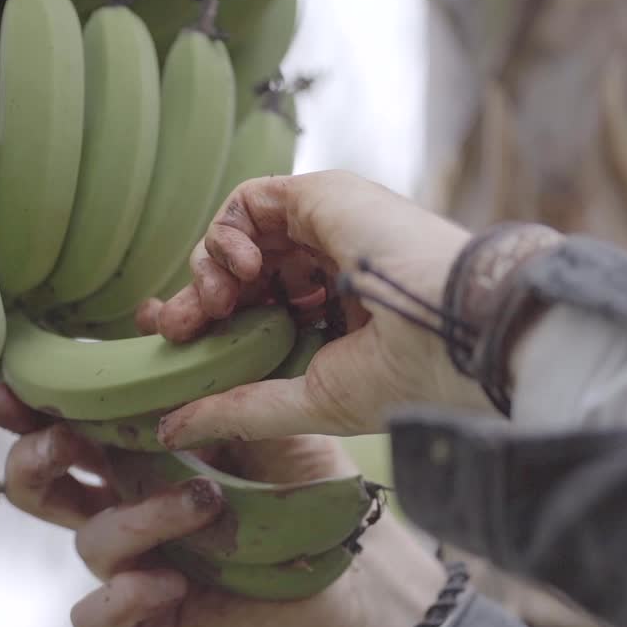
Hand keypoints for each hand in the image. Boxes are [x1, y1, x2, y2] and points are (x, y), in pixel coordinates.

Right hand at [0, 383, 445, 626]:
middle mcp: (122, 503)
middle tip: (69, 439)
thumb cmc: (303, 490)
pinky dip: (125, 594)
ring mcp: (131, 562)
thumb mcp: (263, 421)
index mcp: (136, 450)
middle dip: (36, 456)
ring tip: (205, 499)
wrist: (351, 575)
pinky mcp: (145, 617)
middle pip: (39, 482)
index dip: (26, 408)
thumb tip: (147, 316)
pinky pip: (98, 612)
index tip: (7, 388)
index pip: (65, 424)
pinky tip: (172, 579)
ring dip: (136, 516)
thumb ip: (208, 379)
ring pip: (87, 540)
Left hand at [148, 170, 488, 448]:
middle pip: (238, 274)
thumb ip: (240, 408)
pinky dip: (227, 232)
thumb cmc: (404, 375)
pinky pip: (249, 200)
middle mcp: (328, 268)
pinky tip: (243, 271)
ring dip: (209, 268)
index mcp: (333, 317)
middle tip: (178, 326)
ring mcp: (325, 229)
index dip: (208, 325)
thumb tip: (170, 430)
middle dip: (197, 299)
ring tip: (218, 303)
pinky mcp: (321, 195)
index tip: (177, 343)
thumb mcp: (309, 400)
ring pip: (238, 236)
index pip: (254, 312)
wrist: (456, 329)